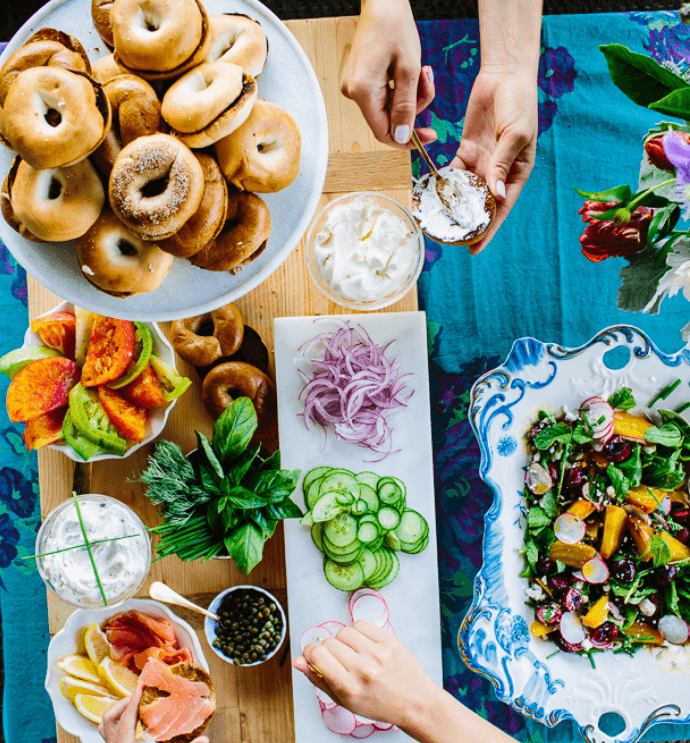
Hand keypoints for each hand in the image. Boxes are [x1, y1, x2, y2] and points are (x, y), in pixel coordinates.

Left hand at [98, 685, 208, 742]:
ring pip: (106, 726)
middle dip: (125, 704)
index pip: (126, 720)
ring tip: (136, 705)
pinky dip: (120, 724)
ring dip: (119, 713)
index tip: (143, 687)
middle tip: (142, 695)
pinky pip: (111, 734)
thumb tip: (204, 739)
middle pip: (110, 720)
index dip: (134, 701)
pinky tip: (134, 723)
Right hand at [292, 621, 440, 730]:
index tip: (314, 655)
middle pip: (329, 642)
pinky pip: (361, 624)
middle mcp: (363, 669)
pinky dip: (358, 631)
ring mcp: (378, 653)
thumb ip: (318, 679)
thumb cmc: (378, 703)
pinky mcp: (389, 640)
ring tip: (353, 652)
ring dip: (343, 639)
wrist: (414, 702)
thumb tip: (297, 660)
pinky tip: (364, 644)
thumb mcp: (344, 700)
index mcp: (348, 687)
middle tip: (339, 660)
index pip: (317, 655)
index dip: (310, 652)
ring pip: (344, 631)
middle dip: (328, 649)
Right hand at [340, 0, 435, 147]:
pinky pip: (384, 96)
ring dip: (410, 95)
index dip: (407, 138)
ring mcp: (354, 87)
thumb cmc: (394, 27)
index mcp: (362, 92)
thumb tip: (401, 137)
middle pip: (388, 120)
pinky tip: (408, 69)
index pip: (384, 132)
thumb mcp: (408, 69)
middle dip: (413, 107)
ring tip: (421, 70)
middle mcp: (352, 93)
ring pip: (389, 108)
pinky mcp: (360, 81)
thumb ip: (406, 107)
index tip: (430, 134)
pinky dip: (401, 88)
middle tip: (427, 82)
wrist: (381, 2)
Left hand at [451, 65, 537, 254]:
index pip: (501, 208)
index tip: (475, 249)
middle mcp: (498, 173)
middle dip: (466, 223)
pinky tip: (430, 195)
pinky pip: (453, 172)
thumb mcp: (514, 134)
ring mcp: (482, 162)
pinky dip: (442, 183)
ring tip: (436, 224)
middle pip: (480, 204)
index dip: (489, 230)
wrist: (504, 74)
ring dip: (452, 206)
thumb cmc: (519, 102)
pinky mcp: (466, 150)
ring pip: (464, 191)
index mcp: (516, 173)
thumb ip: (502, 164)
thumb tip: (495, 195)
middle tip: (449, 241)